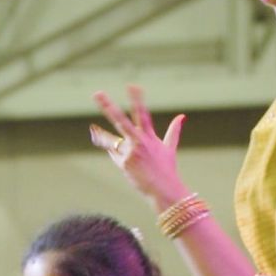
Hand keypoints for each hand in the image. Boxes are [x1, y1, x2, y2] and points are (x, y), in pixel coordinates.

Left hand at [89, 86, 188, 210]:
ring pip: (111, 140)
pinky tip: (120, 156)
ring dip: (101, 135)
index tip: (132, 86)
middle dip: (109, 107)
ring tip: (92, 129)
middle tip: (98, 94)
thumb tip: (182, 116)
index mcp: (149, 136)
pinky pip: (114, 154)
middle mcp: (139, 141)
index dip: (137, 99)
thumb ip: (174, 131)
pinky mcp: (124, 163)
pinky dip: (114, 152)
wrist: (164, 189)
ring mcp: (130, 152)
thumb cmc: (166, 169)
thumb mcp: (169, 148)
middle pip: (121, 121)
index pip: (142, 113)